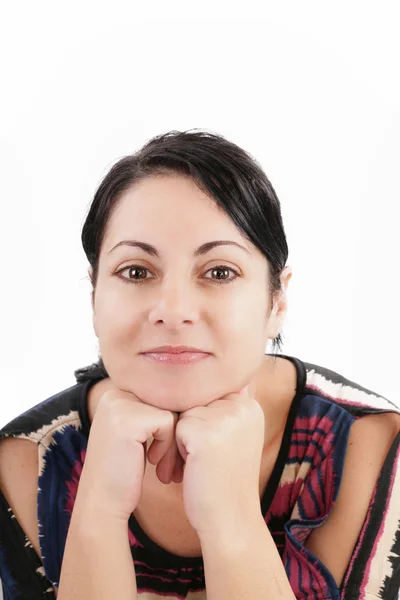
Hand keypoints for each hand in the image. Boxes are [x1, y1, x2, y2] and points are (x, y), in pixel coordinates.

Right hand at [77, 388, 182, 521]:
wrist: (102, 503)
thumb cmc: (123, 473)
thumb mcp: (133, 434)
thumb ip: (148, 412)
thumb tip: (184, 397)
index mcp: (115, 394)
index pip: (159, 397)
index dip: (167, 426)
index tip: (163, 453)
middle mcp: (115, 394)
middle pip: (166, 402)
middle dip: (173, 434)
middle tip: (167, 463)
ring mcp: (120, 405)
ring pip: (170, 412)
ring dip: (173, 442)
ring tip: (163, 466)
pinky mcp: (130, 420)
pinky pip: (168, 422)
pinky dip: (167, 445)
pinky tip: (153, 462)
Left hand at [174, 386, 264, 535]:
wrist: (230, 518)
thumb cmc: (226, 479)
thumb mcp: (235, 436)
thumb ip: (223, 408)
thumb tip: (200, 377)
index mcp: (249, 405)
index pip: (207, 397)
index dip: (203, 425)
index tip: (216, 450)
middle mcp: (241, 406)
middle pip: (194, 403)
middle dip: (192, 431)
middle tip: (207, 460)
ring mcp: (224, 418)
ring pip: (183, 415)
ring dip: (183, 440)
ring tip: (201, 464)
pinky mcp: (205, 433)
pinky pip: (175, 429)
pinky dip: (178, 450)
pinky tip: (195, 468)